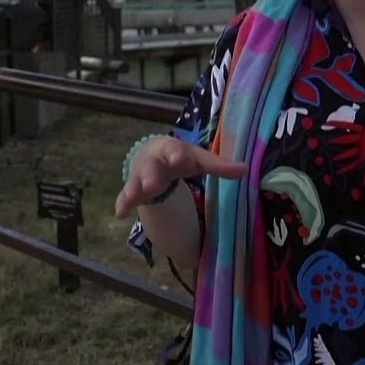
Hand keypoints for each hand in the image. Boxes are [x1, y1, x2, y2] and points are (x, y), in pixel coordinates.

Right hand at [113, 136, 246, 218]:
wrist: (152, 154)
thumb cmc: (180, 157)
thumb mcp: (199, 160)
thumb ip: (219, 166)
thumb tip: (245, 169)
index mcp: (173, 151)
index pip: (177, 151)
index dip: (178, 154)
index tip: (180, 158)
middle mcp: (155, 162)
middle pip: (152, 167)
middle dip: (151, 174)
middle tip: (152, 182)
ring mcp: (141, 176)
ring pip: (136, 181)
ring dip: (134, 188)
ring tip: (132, 197)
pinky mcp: (133, 189)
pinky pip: (124, 196)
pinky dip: (121, 203)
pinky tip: (119, 214)